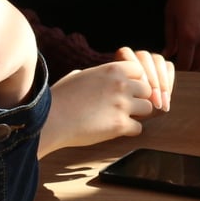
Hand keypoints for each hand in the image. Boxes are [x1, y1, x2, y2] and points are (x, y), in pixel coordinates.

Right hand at [39, 48, 174, 157]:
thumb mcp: (76, 76)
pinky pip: (138, 128)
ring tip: (122, 118)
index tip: (124, 90)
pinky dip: (130, 131)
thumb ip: (93, 74)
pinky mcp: (120, 125)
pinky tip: (117, 130)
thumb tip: (90, 75)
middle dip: (138, 98)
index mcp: (111, 70)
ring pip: (148, 108)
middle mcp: (121, 85)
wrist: (51, 120)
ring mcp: (122, 105)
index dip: (133, 81)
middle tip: (125, 107)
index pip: (139, 70)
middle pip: (147, 90)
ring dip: (137, 114)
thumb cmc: (58, 99)